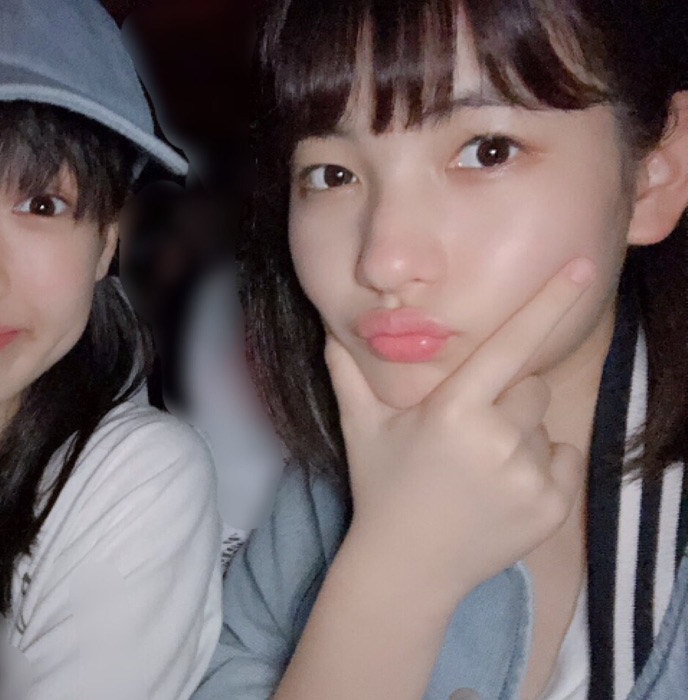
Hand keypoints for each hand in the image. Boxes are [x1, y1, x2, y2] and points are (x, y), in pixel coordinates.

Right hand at [326, 259, 594, 601]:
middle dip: (504, 399)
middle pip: (528, 387)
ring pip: (543, 425)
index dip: (547, 304)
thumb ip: (349, 374)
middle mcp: (497, 440)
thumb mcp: (361, 428)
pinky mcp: (551, 507)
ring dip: (519, 435)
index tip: (582, 269)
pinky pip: (562, 459)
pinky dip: (540, 467)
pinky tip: (501, 489)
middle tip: (468, 432)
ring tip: (479, 467)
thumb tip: (331, 330)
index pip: (510, 345)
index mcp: (453, 412)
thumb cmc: (382, 488)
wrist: (407, 567)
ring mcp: (528, 477)